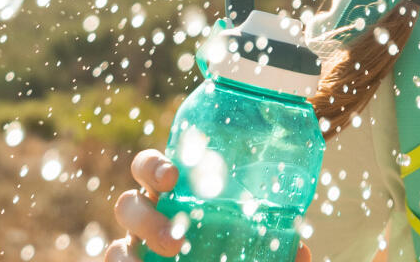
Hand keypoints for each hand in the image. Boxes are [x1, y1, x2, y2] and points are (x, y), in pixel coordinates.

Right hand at [105, 148, 312, 261]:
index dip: (153, 167)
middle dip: (145, 217)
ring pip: (117, 244)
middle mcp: (148, 221)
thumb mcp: (255, 251)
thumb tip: (302, 251)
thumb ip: (277, 251)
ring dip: (133, 252)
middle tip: (177, 238)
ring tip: (169, 257)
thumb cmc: (229, 255)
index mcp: (175, 199)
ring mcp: (134, 249)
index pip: (152, 170)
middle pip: (128, 205)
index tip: (172, 175)